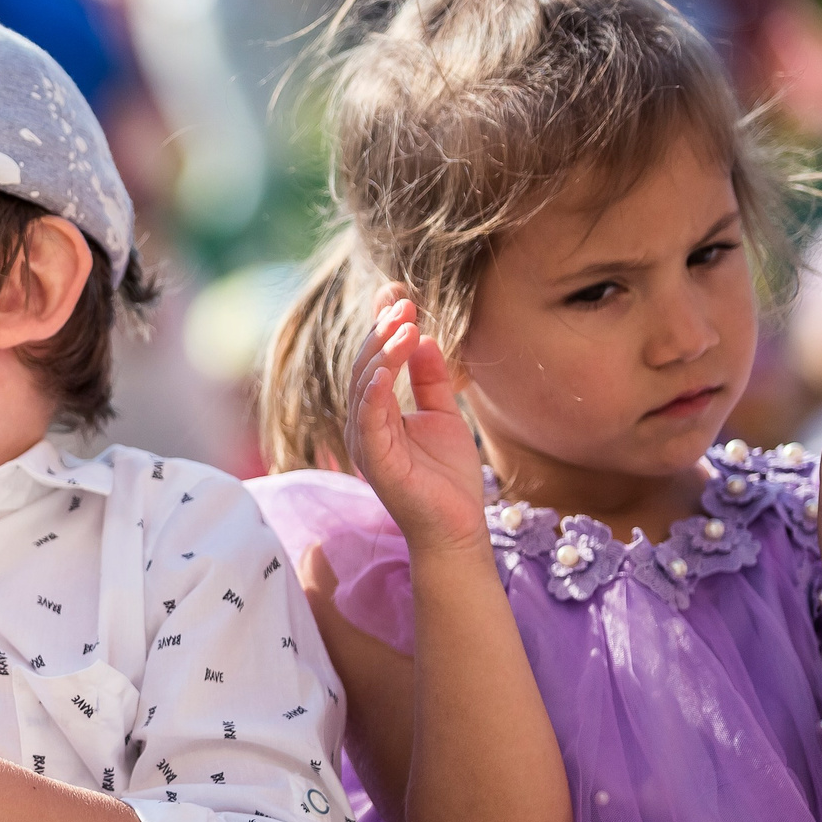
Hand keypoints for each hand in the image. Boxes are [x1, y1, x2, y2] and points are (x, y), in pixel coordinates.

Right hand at [347, 284, 487, 552]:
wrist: (457, 527)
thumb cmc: (448, 479)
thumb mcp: (443, 415)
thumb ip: (431, 380)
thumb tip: (424, 338)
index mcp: (377, 413)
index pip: (374, 361)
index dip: (382, 326)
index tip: (398, 294)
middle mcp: (365, 425)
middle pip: (365, 368)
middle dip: (383, 333)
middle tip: (405, 305)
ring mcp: (367, 443)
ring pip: (364, 388)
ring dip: (382, 354)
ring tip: (406, 326)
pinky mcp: (377, 462)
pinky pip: (369, 421)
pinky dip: (374, 393)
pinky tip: (387, 370)